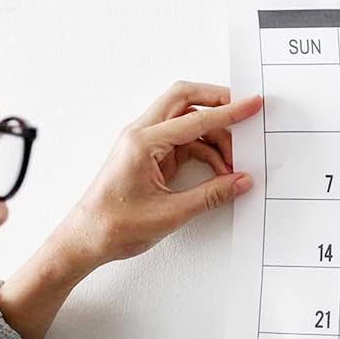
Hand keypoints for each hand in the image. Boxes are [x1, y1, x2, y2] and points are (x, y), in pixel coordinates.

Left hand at [60, 81, 262, 266]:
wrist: (86, 239)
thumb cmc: (115, 225)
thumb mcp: (171, 213)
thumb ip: (211, 195)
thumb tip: (240, 182)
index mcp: (142, 142)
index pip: (195, 118)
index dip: (229, 112)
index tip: (252, 106)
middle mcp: (141, 134)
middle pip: (184, 99)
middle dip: (216, 102)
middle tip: (243, 114)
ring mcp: (144, 143)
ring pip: (185, 121)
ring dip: (212, 135)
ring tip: (232, 164)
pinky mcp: (148, 156)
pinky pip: (181, 142)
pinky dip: (203, 151)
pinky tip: (217, 171)